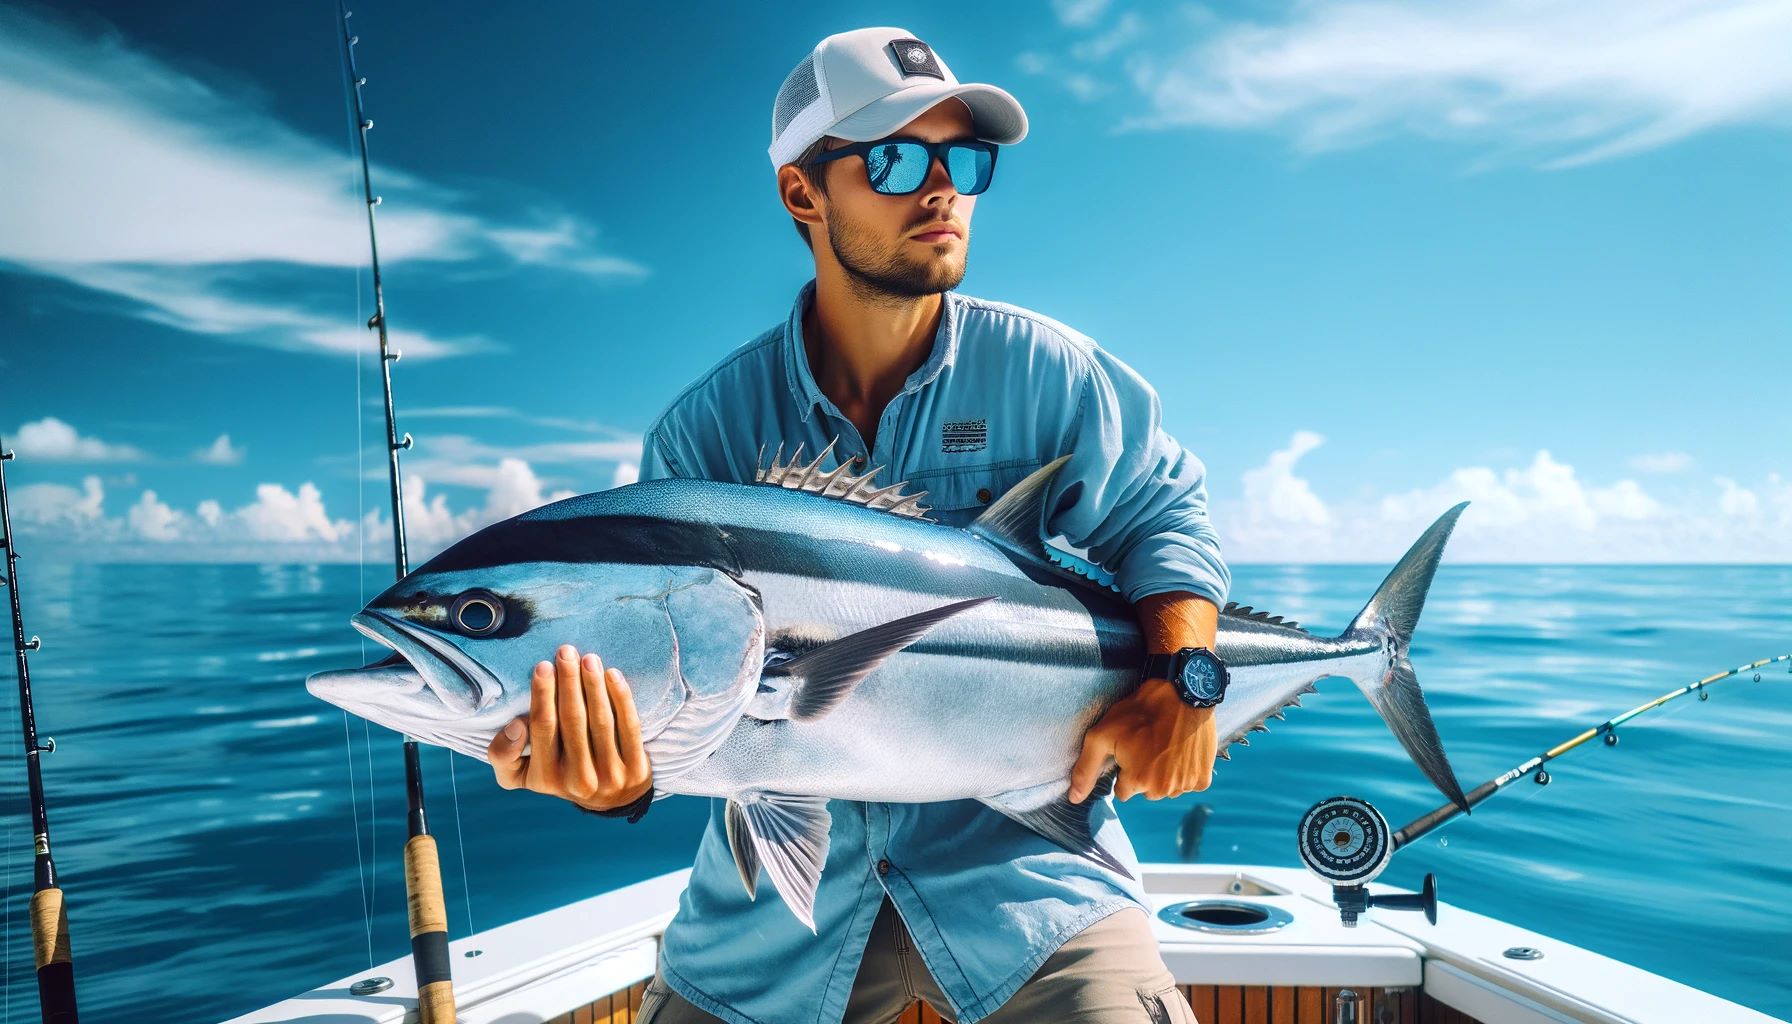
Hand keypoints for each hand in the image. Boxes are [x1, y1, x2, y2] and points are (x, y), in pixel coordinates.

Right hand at [487, 644, 652, 811]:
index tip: (543, 666)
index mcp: (545, 778)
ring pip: (601, 720)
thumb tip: (514, 725)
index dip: (542, 695)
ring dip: (594, 685)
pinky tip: (613, 674)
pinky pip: (629, 726)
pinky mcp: (636, 768)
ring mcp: (609, 775)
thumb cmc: (558, 774)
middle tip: (566, 651)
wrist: (609, 800)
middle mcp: (577, 780)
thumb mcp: (520, 774)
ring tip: (589, 658)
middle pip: (572, 720)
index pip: (542, 727)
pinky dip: (621, 698)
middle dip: (568, 681)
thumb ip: (503, 754)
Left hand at [1069, 678, 1216, 801]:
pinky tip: (1181, 750)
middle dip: (1144, 773)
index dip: (1125, 769)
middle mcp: (1163, 788)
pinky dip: (1185, 771)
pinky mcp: (1203, 778)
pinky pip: (1189, 784)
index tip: (1130, 749)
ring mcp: (1185, 784)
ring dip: (1165, 774)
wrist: (1180, 692)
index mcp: (1137, 781)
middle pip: (1146, 791)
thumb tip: (1073, 799)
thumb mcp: (1102, 735)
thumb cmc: (1139, 711)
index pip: (1123, 791)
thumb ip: (1085, 769)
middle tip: (1147, 744)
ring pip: (1167, 789)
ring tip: (1164, 745)